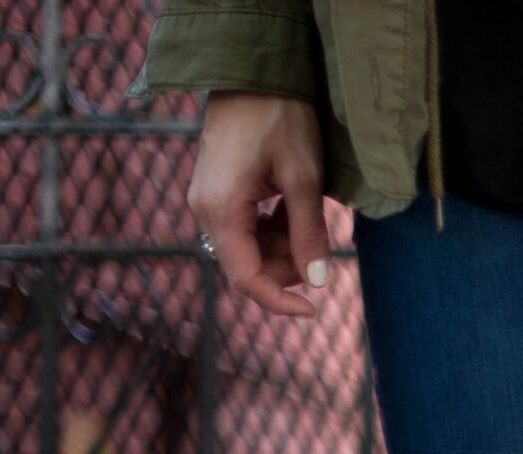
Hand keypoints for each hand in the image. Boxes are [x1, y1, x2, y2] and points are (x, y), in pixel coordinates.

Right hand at [188, 92, 329, 316]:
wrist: (254, 72)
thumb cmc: (280, 117)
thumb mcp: (303, 178)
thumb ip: (308, 233)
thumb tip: (318, 281)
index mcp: (220, 209)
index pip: (245, 278)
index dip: (279, 302)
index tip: (314, 311)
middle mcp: (205, 209)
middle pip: (247, 266)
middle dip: (286, 267)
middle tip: (317, 239)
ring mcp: (208, 200)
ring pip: (249, 249)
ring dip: (282, 247)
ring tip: (307, 213)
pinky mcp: (218, 192)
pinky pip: (246, 228)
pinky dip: (273, 229)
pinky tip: (293, 207)